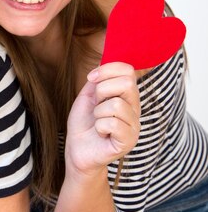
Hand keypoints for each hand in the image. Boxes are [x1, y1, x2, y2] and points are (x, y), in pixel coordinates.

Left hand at [65, 62, 140, 176]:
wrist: (77, 149)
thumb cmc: (83, 123)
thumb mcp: (88, 95)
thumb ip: (99, 79)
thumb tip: (106, 61)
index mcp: (127, 96)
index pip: (128, 70)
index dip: (106, 70)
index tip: (91, 79)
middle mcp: (135, 109)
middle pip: (126, 83)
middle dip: (101, 91)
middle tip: (96, 106)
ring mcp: (134, 126)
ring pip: (116, 104)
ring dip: (98, 112)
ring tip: (97, 122)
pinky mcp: (129, 141)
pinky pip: (113, 123)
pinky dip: (99, 126)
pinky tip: (100, 133)